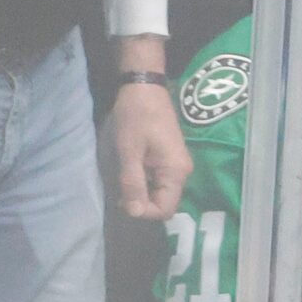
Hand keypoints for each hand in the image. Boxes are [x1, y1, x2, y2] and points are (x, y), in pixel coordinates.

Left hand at [110, 77, 190, 218]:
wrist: (144, 88)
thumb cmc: (136, 116)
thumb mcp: (129, 151)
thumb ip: (132, 182)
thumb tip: (134, 212)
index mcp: (176, 171)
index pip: (165, 210)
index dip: (143, 212)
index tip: (123, 200)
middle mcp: (182, 172)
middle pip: (163, 203)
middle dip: (141, 203)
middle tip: (119, 190)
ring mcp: (176, 166)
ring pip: (159, 193)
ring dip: (140, 193)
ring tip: (123, 178)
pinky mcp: (168, 160)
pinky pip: (157, 182)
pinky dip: (142, 183)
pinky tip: (129, 171)